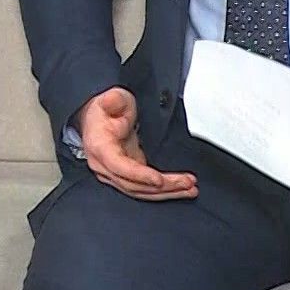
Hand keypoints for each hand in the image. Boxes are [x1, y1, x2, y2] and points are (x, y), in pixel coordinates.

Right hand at [75, 87, 196, 200]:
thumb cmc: (107, 109)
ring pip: (141, 191)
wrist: (101, 116)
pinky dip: (163, 190)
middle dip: (163, 186)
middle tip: (187, 182)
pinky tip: (179, 189)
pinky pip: (144, 188)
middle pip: (134, 184)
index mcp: (100, 147)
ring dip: (167, 191)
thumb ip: (114, 100)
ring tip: (189, 189)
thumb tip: (112, 100)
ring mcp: (114, 174)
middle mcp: (104, 166)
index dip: (140, 176)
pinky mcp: (127, 176)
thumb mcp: (114, 98)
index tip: (159, 179)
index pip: (120, 167)